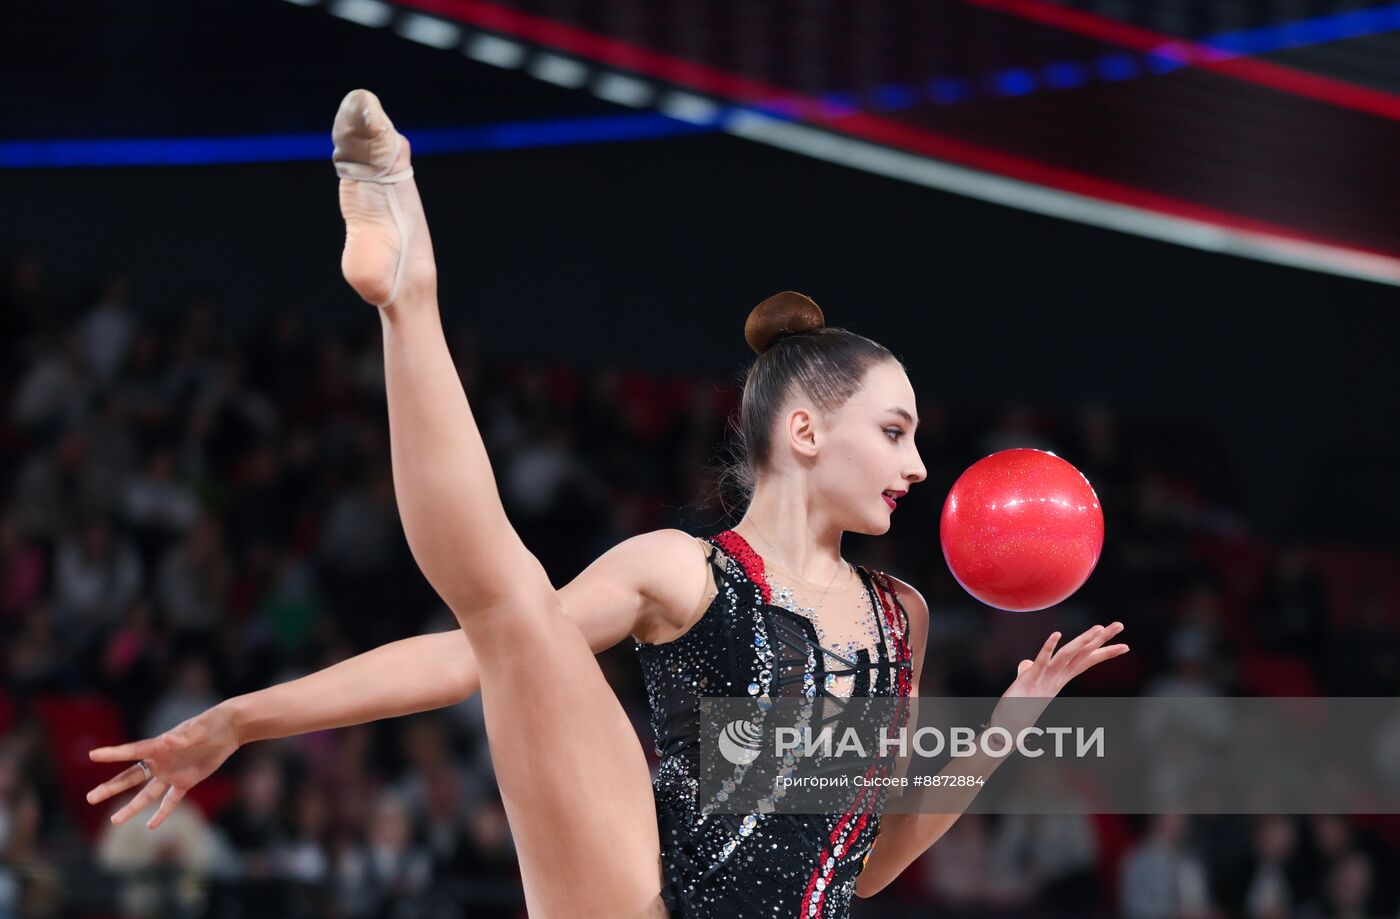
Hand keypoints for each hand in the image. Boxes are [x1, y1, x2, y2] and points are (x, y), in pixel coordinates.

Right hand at [86, 703, 240, 828]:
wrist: (229, 729)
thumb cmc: (213, 723)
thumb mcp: (200, 729)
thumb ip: (185, 736)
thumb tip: (167, 740)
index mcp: (159, 745)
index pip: (132, 751)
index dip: (113, 753)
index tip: (93, 755)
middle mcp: (160, 761)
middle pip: (131, 777)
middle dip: (111, 788)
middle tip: (90, 797)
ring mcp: (171, 773)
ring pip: (147, 794)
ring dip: (132, 807)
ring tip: (114, 821)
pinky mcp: (186, 781)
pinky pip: (171, 800)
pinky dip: (162, 813)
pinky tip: (151, 825)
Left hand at [1007, 622, 1127, 697]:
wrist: (1009, 729)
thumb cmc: (1019, 708)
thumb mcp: (1026, 684)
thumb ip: (1028, 671)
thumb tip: (1025, 663)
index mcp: (1059, 678)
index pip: (1085, 661)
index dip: (1104, 652)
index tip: (1125, 646)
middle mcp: (1056, 678)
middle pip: (1083, 654)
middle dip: (1102, 640)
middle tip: (1119, 625)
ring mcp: (1045, 678)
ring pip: (1067, 655)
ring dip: (1083, 641)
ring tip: (1099, 628)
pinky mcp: (1029, 679)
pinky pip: (1041, 661)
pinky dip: (1049, 647)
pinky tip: (1056, 634)